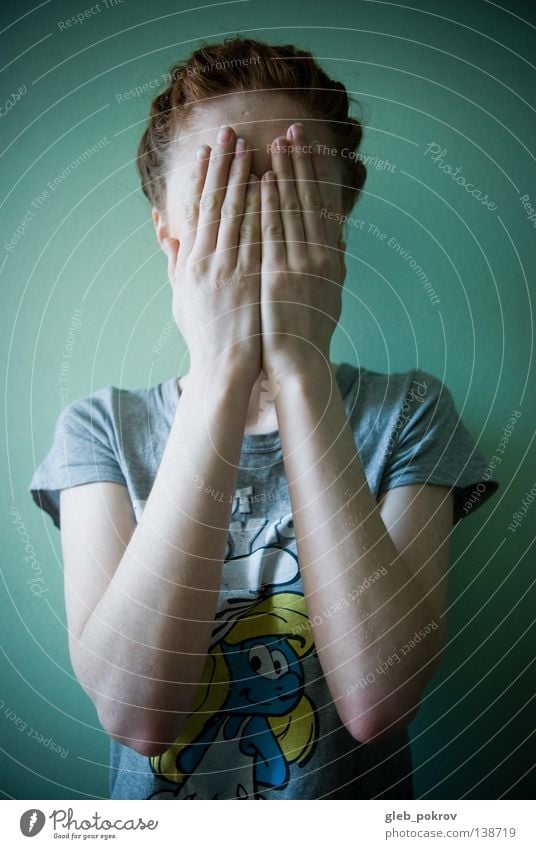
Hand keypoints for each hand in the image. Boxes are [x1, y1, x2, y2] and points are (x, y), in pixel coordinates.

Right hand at [164, 126, 261, 386]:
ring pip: (239, 215)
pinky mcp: (254, 281)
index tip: (210, 150)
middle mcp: (210, 263)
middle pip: (218, 205)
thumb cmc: (204, 333)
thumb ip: (174, 260)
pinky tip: (269, 185)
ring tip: (251, 147)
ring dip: (245, 179)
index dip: (205, 178)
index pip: (199, 210)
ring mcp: (233, 271)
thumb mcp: (180, 296)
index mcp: (192, 264)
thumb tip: (165, 229)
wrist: (225, 367)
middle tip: (230, 132)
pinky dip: (263, 209)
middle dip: (225, 166)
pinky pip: (260, 237)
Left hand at [259, 122, 346, 377]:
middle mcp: (322, 256)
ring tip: (278, 143)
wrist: (300, 361)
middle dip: (302, 163)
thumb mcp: (330, 294)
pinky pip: (273, 231)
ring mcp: (302, 264)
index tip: (311, 147)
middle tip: (295, 130)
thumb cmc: (310, 330)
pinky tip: (262, 180)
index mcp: (332, 258)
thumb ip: (334, 263)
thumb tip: (339, 238)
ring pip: (292, 209)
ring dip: (285, 173)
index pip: (325, 206)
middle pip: (311, 200)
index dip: (317, 175)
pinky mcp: (281, 274)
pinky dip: (268, 204)